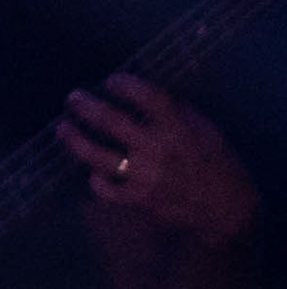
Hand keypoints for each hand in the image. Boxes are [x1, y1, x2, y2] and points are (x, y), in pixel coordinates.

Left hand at [63, 76, 257, 251]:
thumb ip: (175, 112)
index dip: (125, 84)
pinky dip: (96, 181)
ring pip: (97, 155)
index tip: (111, 81)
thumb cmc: (216, 162)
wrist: (226, 207)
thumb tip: (140, 95)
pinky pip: (106, 189)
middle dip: (86, 106)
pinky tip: (92, 173)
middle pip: (110, 120)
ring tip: (62, 128)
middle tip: (73, 98)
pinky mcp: (139, 199)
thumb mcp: (204, 129)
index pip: (146, 96)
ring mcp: (146, 175)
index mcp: (179, 127)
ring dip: (75, 140)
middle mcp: (158, 148)